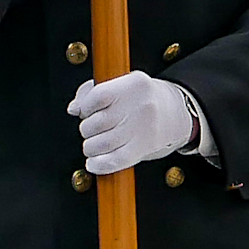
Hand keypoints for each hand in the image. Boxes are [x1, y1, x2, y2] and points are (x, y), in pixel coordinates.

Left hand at [71, 70, 199, 174]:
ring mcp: (144, 129)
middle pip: (98, 122)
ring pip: (103, 143)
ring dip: (90, 147)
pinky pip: (116, 161)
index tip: (86, 111)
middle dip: (87, 128)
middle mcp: (142, 106)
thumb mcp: (122, 83)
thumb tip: (73, 109)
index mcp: (135, 84)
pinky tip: (93, 162)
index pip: (99, 95)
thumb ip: (91, 91)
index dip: (86, 106)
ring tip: (93, 144)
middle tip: (91, 128)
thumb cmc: (141, 97)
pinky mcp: (144, 149)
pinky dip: (99, 165)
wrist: (175, 113)